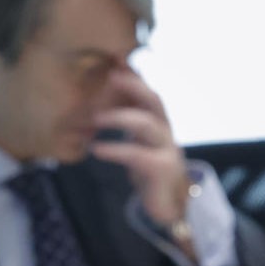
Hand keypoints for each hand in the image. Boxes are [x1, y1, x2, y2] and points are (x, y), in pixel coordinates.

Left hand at [88, 69, 190, 224]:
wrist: (170, 207)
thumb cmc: (150, 172)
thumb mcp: (138, 143)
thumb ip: (128, 123)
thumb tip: (102, 105)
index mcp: (159, 123)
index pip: (148, 92)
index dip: (135, 75)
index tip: (116, 58)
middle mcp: (166, 131)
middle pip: (154, 99)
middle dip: (133, 84)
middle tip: (110, 75)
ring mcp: (167, 149)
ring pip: (145, 124)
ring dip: (118, 117)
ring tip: (94, 118)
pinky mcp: (162, 168)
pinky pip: (137, 154)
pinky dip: (114, 149)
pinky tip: (95, 149)